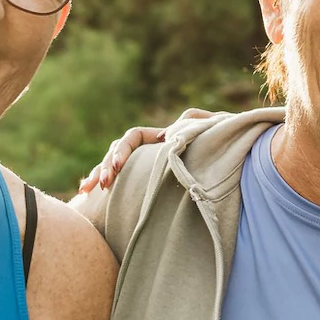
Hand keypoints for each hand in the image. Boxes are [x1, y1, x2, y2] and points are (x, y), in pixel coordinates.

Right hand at [76, 109, 212, 192]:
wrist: (234, 159)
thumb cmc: (224, 142)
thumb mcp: (212, 127)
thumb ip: (194, 121)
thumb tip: (165, 136)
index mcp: (160, 138)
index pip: (132, 137)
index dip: (123, 150)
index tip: (121, 167)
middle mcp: (148, 152)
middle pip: (117, 153)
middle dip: (106, 167)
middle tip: (104, 185)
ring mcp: (144, 169)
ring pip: (113, 168)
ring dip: (98, 177)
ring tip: (85, 192)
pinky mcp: (143, 186)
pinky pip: (120, 185)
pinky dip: (103, 188)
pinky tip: (86, 198)